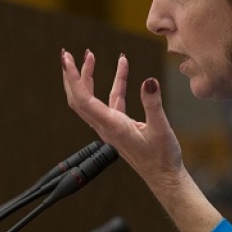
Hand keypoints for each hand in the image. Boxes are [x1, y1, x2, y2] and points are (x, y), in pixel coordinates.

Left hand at [61, 49, 182, 184]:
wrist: (164, 177)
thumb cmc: (162, 158)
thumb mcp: (160, 128)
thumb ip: (153, 104)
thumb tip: (149, 81)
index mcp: (111, 126)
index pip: (83, 99)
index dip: (73, 77)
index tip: (67, 59)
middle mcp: (106, 126)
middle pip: (79, 98)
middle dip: (71, 76)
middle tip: (67, 54)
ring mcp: (111, 126)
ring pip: (92, 98)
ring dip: (89, 76)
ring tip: (90, 55)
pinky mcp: (119, 126)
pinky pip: (112, 100)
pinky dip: (116, 82)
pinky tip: (122, 66)